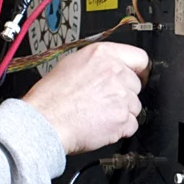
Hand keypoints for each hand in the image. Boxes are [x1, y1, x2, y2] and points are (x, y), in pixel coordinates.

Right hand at [19, 42, 148, 154]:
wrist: (44, 121)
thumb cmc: (50, 98)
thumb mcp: (71, 64)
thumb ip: (98, 64)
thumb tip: (109, 68)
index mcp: (102, 54)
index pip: (139, 57)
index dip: (140, 70)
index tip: (138, 76)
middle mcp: (114, 72)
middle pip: (136, 85)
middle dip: (124, 94)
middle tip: (104, 101)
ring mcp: (120, 96)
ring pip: (135, 106)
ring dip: (122, 112)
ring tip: (99, 115)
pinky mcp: (122, 118)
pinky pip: (132, 125)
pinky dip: (120, 129)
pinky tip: (102, 126)